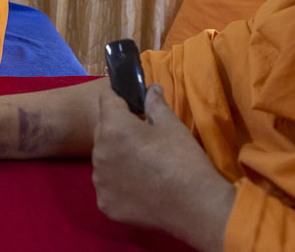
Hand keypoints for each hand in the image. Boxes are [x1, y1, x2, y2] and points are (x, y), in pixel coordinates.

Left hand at [91, 83, 234, 248]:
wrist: (195, 207)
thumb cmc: (183, 160)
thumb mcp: (171, 125)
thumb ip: (155, 103)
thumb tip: (151, 88)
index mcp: (114, 127)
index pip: (106, 100)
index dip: (120, 99)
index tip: (132, 105)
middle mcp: (99, 152)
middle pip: (102, 130)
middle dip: (117, 129)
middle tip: (142, 138)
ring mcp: (100, 181)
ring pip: (103, 159)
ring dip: (115, 156)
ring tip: (141, 165)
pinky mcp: (105, 203)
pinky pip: (107, 185)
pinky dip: (118, 183)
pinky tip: (139, 187)